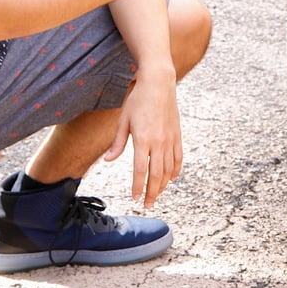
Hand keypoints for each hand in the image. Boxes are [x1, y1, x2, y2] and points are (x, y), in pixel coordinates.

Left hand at [103, 70, 181, 206]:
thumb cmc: (138, 99)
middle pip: (156, 174)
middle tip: (147, 204)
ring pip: (168, 169)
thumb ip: (118, 143)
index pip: (140, 170)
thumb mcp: (123, 120)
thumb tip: (109, 161)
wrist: (158, 83)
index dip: (138, 187)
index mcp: (143, 139)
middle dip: (152, 192)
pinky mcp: (177, 134)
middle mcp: (159, 142)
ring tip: (156, 195)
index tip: (135, 198)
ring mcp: (170, 139)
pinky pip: (178, 158)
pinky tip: (171, 178)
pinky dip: (175, 170)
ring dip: (162, 185)